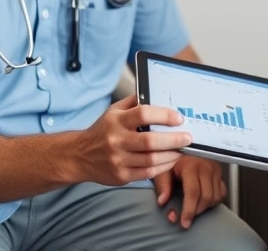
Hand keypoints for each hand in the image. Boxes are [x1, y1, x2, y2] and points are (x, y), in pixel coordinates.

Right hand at [77, 94, 191, 185]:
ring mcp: (118, 160)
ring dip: (172, 155)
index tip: (179, 118)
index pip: (143, 114)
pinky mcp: (121, 176)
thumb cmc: (102, 131)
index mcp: (116, 120)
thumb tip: (156, 91)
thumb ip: (134, 102)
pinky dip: (163, 167)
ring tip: (183, 150)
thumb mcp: (113, 111)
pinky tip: (171, 160)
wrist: (79, 156)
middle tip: (188, 138)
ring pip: (151, 159)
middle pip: (150, 141)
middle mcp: (116, 140)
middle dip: (174, 139)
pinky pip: (148, 172)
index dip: (164, 115)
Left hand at [152, 155, 225, 228]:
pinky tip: (203, 200)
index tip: (184, 222)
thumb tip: (162, 202)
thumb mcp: (163, 167)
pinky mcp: (220, 172)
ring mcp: (215, 170)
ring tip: (193, 208)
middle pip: (206, 197)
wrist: (184, 143)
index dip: (189, 210)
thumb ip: (163, 184)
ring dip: (205, 207)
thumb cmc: (173, 156)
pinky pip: (221, 192)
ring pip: (215, 197)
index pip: (193, 193)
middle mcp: (206, 168)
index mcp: (191, 166)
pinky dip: (213, 200)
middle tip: (186, 218)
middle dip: (196, 211)